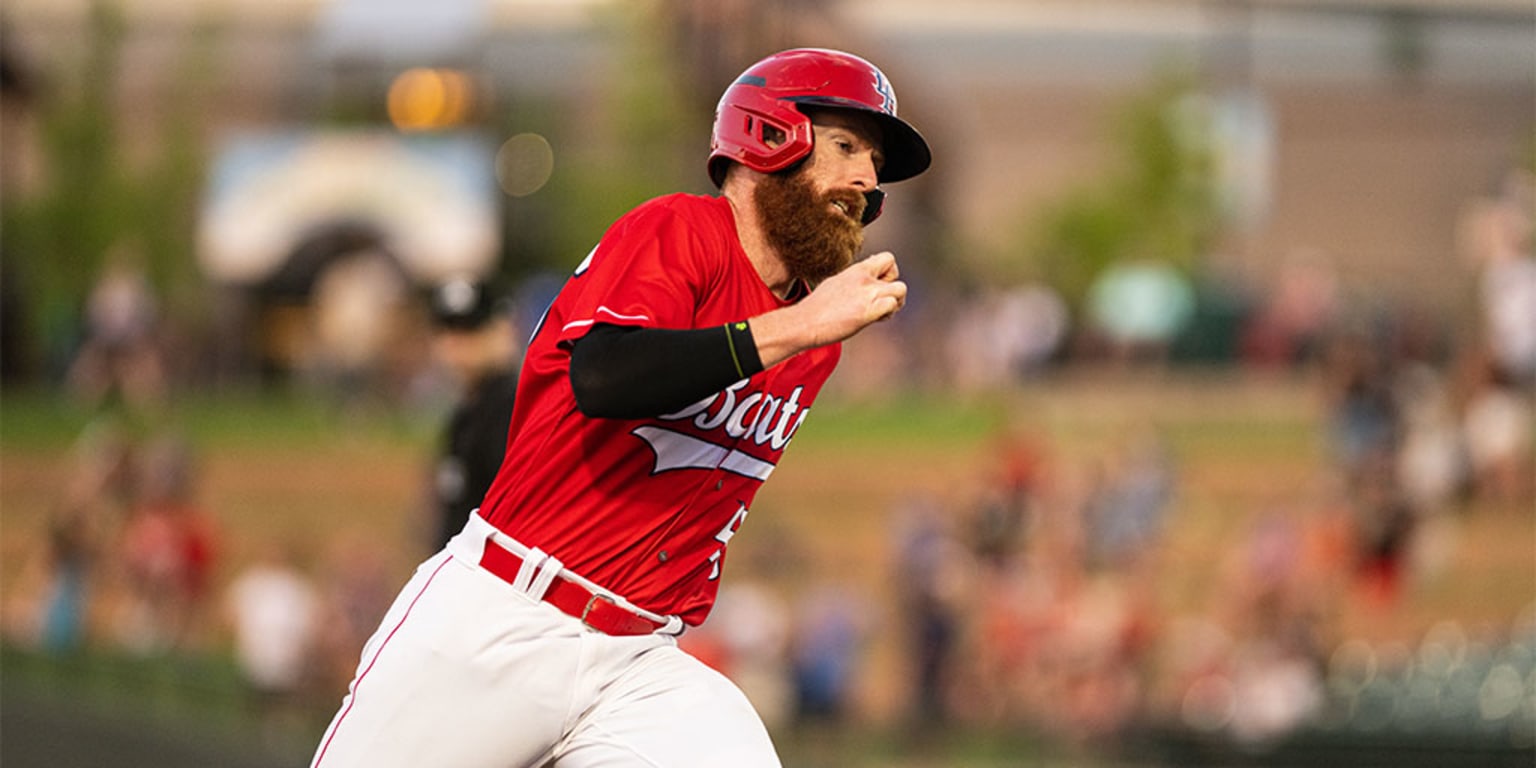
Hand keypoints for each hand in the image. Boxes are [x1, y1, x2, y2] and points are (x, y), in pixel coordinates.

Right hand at [748, 252, 906, 367]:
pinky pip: (892, 305)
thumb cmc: (816, 308)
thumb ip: (854, 282)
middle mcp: (863, 279)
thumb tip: (864, 283)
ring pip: (901, 289)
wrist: (805, 322)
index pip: (888, 258)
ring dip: (895, 303)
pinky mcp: (868, 311)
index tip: (879, 284)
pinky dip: (888, 314)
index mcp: (856, 270)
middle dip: (894, 289)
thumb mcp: (836, 283)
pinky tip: (875, 319)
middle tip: (881, 300)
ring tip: (881, 312)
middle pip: (897, 273)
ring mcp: (866, 294)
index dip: (889, 272)